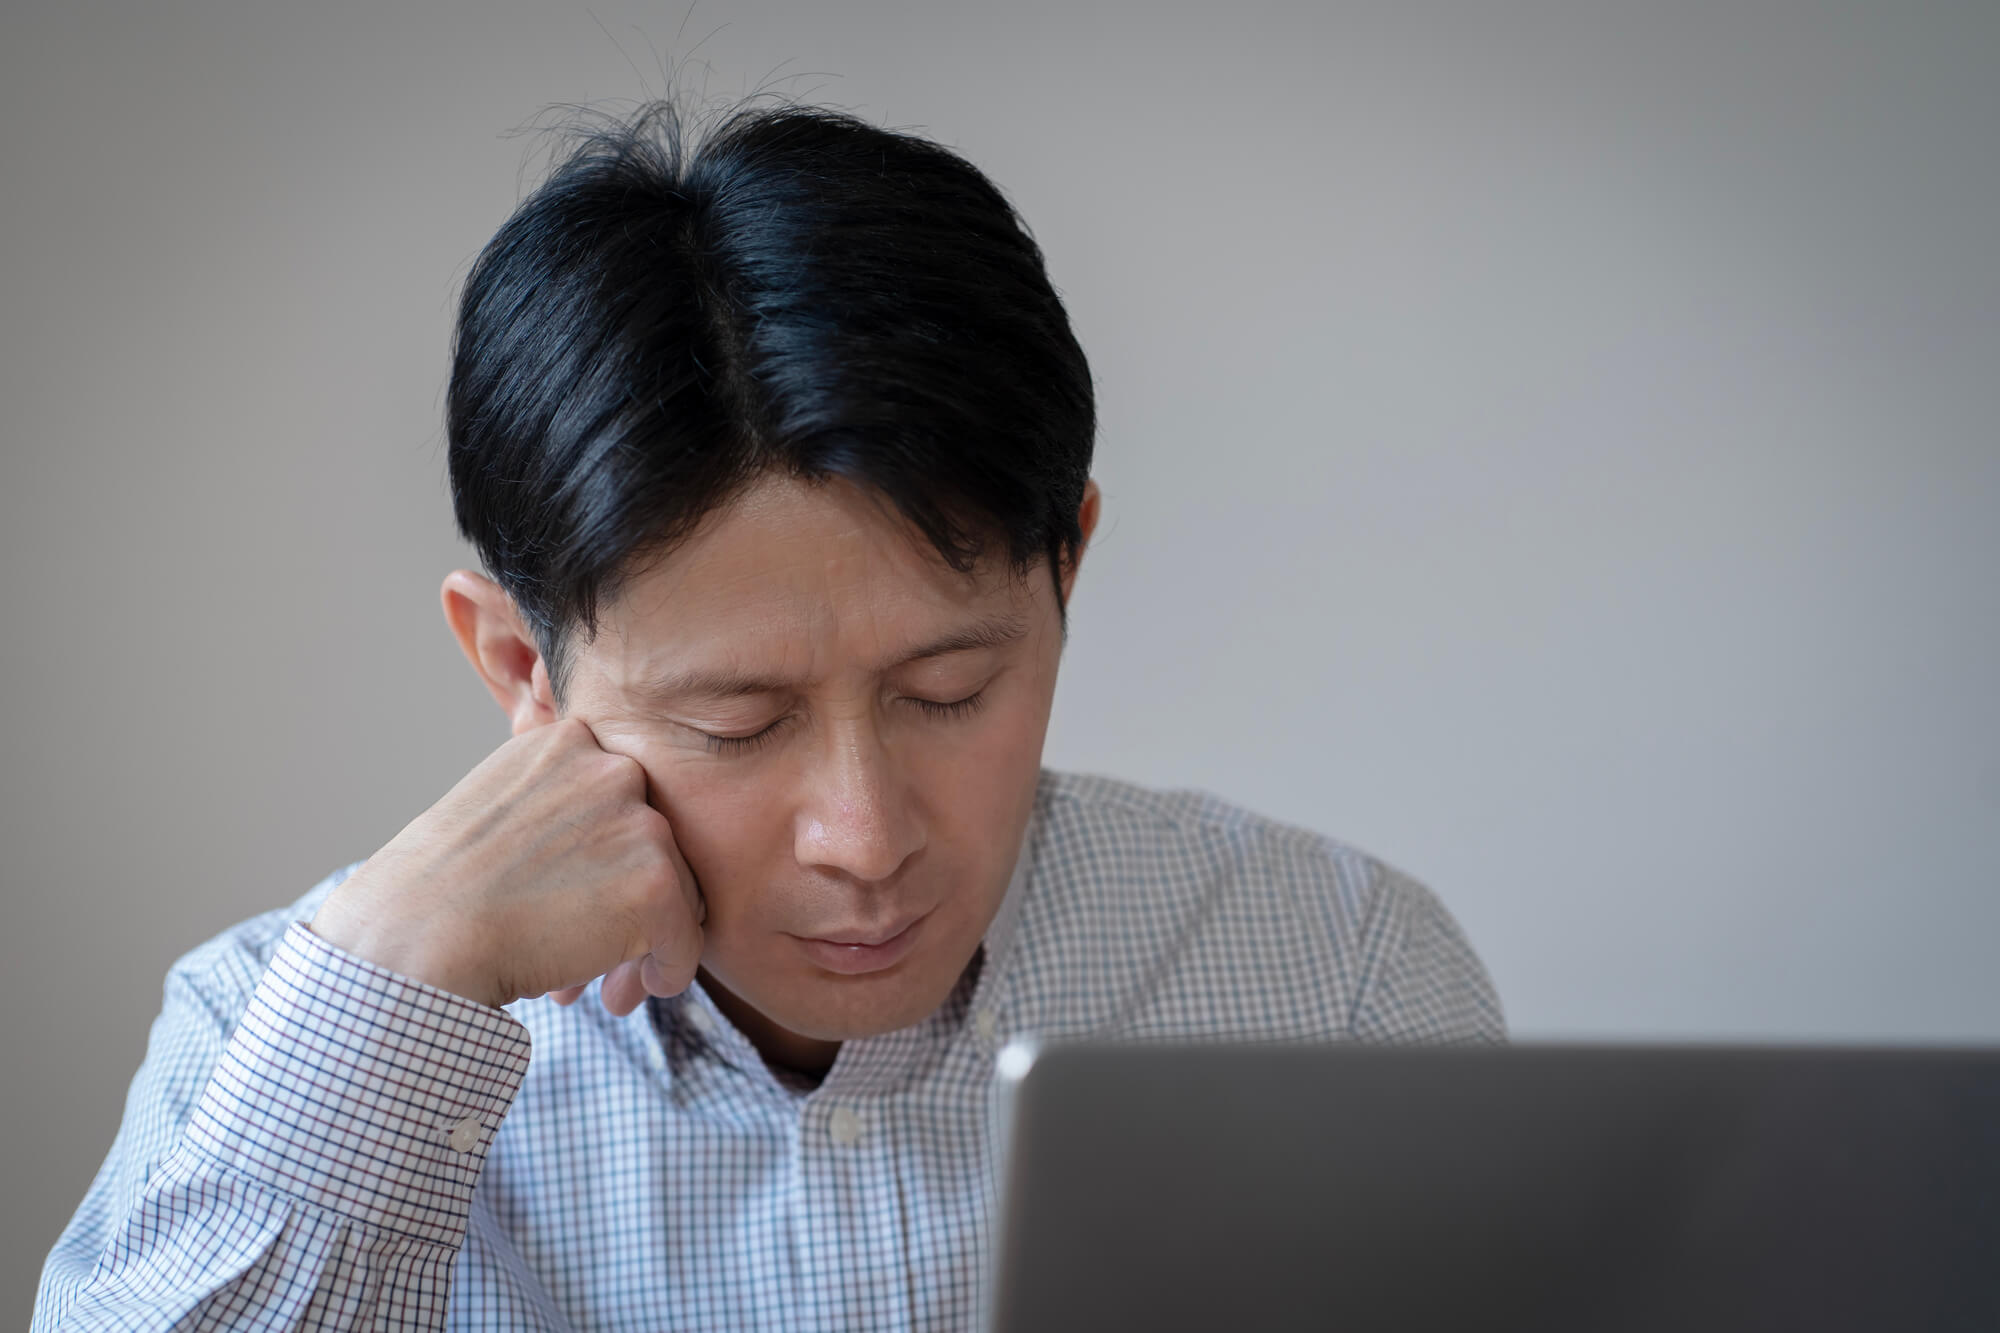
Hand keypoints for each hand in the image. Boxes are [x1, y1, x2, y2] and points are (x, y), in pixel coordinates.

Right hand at [309, 717, 704, 1015]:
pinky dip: (667, 970)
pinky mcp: (656, 882)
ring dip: (646, 941)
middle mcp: (612, 768)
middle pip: (656, 845)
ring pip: (679, 892)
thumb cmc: (440, 893)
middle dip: (627, 902)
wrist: (414, 941)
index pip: (621, 801)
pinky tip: (624, 993)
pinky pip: (686, 937)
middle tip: (590, 948)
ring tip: (606, 985)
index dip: (605, 859)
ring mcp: (640, 823)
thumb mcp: (496, 812)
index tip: (573, 898)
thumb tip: (616, 859)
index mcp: (568, 742)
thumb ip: (559, 811)